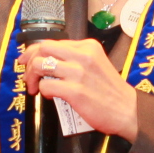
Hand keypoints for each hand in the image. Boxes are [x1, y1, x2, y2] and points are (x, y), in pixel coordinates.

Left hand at [26, 38, 141, 139]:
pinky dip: (43, 90)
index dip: (34, 51)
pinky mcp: (75, 91)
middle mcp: (83, 55)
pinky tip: (49, 95)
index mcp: (88, 46)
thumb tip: (49, 61)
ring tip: (35, 87)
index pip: (52, 42)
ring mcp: (78, 73)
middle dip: (29, 62)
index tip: (27, 60)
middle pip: (42, 49)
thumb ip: (76, 59)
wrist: (126, 110)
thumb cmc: (110, 90)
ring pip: (40, 65)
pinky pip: (46, 85)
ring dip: (32, 77)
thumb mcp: (96, 64)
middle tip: (28, 76)